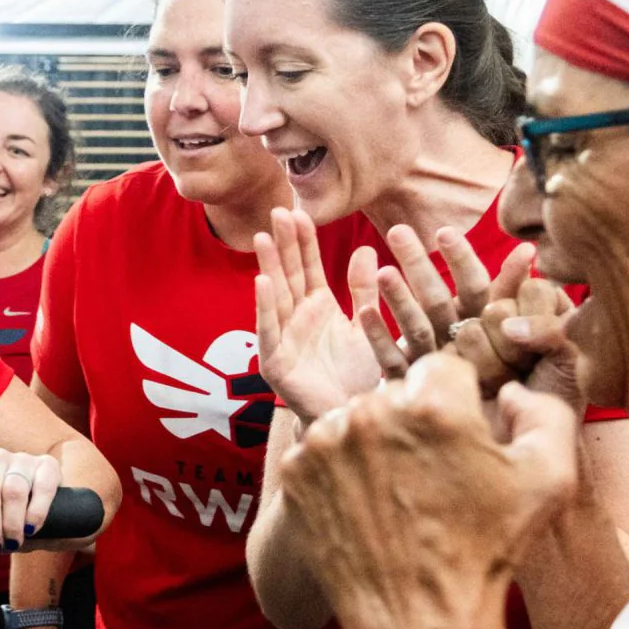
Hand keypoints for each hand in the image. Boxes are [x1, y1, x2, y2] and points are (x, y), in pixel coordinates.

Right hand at [252, 209, 381, 421]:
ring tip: (262, 238)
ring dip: (268, 267)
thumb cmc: (360, 376)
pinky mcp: (275, 364)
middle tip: (277, 212)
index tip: (298, 212)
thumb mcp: (367, 324)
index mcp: (318, 308)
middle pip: (288, 275)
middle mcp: (297, 320)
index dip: (302, 241)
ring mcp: (283, 340)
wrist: (354, 417)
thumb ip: (363, 289)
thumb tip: (366, 249)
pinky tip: (262, 282)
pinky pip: (270, 331)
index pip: (308, 267)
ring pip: (276, 297)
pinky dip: (265, 307)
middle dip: (282, 245)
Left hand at [279, 355, 579, 628]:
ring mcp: (324, 441)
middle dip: (414, 422)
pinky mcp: (294, 470)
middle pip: (396, 392)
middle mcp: (370, 412)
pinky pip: (323, 448)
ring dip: (375, 442)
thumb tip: (512, 383)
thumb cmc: (487, 550)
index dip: (457, 404)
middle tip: (429, 475)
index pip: (443, 368)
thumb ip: (546, 411)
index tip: (459, 443)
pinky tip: (366, 503)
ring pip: (356, 417)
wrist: (417, 618)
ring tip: (397, 493)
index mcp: (433, 406)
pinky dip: (341, 468)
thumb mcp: (549, 479)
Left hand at [349, 228, 519, 379]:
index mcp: (487, 324)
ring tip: (381, 270)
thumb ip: (512, 286)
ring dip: (399, 299)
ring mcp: (436, 365)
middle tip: (397, 231)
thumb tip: (527, 248)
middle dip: (418, 266)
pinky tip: (365, 310)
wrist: (483, 416)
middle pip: (438, 303)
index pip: (475, 287)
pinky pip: (392, 362)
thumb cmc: (503, 357)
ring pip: (417, 331)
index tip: (444, 231)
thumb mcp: (510, 319)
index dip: (461, 259)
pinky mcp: (412, 384)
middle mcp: (462, 345)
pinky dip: (378, 337)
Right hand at [450, 274, 580, 404]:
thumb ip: (550, 326)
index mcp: (540, 302)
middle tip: (527, 367)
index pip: (532, 289)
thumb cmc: (558, 394)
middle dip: (515, 349)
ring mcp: (473, 334)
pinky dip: (474, 377)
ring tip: (507, 380)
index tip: (550, 346)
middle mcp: (504, 312)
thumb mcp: (570, 353)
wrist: (533, 433)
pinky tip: (485, 387)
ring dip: (495, 367)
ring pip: (471, 332)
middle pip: (497, 310)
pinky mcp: (449, 356)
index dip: (539, 320)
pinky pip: (450, 353)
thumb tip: (509, 327)